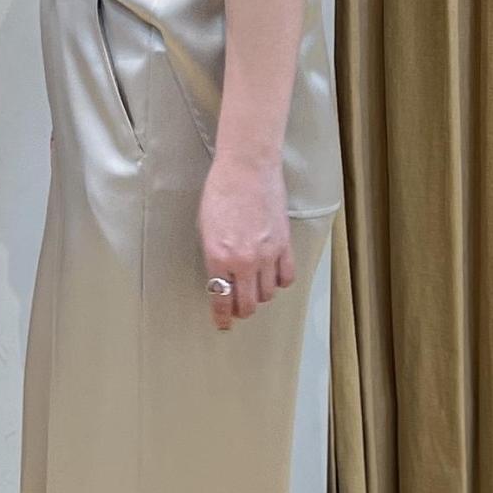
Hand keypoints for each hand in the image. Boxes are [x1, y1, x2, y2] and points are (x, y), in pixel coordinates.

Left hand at [198, 150, 295, 330]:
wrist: (247, 168)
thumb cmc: (221, 191)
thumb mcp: (205, 227)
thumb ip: (213, 256)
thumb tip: (220, 276)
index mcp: (217, 257)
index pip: (221, 299)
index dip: (222, 317)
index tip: (223, 324)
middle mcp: (243, 261)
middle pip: (247, 303)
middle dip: (241, 311)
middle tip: (238, 309)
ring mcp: (267, 254)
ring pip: (267, 293)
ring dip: (260, 296)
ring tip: (255, 290)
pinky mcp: (284, 244)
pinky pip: (286, 276)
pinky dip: (280, 282)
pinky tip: (274, 278)